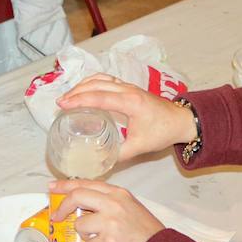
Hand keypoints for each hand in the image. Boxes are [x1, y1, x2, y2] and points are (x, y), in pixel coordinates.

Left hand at [47, 179, 163, 241]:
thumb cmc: (145, 233)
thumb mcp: (130, 208)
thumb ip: (108, 203)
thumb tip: (81, 206)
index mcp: (118, 193)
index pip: (85, 183)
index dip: (65, 185)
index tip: (52, 187)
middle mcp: (113, 204)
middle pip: (77, 197)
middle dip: (62, 207)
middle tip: (56, 217)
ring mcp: (110, 222)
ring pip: (80, 225)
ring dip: (85, 236)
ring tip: (101, 240)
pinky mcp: (108, 241)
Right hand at [56, 74, 194, 160]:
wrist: (180, 120)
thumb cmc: (162, 132)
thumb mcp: (140, 147)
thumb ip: (119, 154)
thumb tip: (99, 161)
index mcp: (130, 102)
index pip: (99, 98)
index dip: (79, 100)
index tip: (63, 104)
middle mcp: (127, 90)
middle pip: (96, 85)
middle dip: (76, 92)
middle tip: (60, 103)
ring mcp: (127, 86)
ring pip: (100, 79)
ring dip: (82, 85)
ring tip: (68, 97)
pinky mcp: (128, 87)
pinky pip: (105, 79)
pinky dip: (91, 82)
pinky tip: (84, 90)